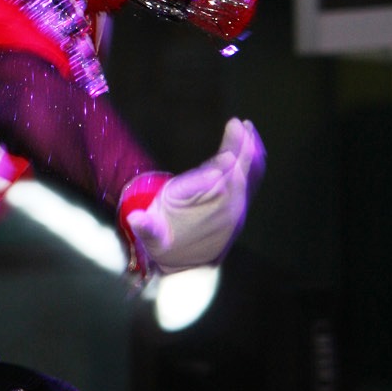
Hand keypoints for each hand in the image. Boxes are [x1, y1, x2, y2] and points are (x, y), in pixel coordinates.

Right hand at [125, 118, 264, 272]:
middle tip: (238, 123)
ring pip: (250, 176)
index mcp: (204, 213)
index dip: (221, 168)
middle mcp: (226, 210)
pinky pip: (253, 181)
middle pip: (237, 175)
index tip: (226, 154)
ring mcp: (237, 208)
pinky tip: (255, 145)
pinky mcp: (240, 206)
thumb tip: (135, 218)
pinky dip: (255, 163)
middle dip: (240, 149)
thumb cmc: (164, 242)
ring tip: (248, 128)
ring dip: (251, 152)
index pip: (215, 187)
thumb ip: (146, 227)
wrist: (186, 266)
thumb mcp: (151, 236)